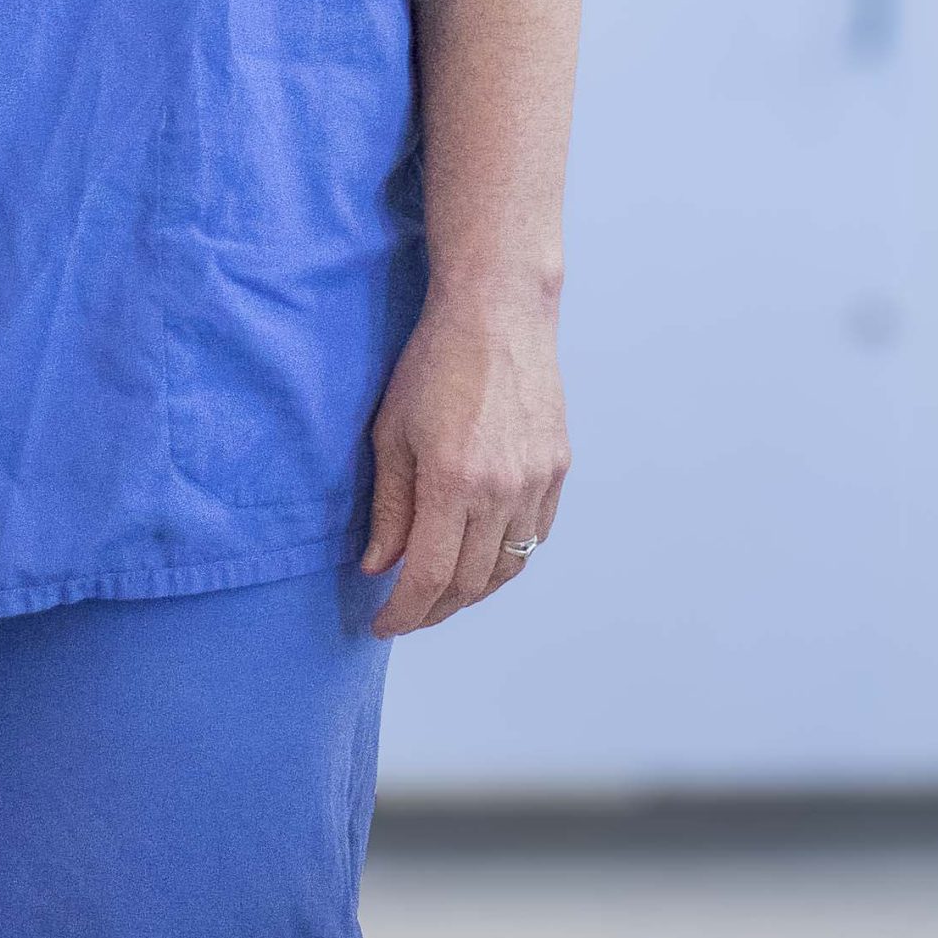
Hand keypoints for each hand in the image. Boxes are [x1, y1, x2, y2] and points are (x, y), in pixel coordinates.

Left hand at [361, 291, 567, 639]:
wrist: (499, 312)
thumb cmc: (434, 363)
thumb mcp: (391, 433)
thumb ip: (389, 506)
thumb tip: (380, 565)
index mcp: (454, 482)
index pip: (429, 576)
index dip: (404, 612)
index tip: (383, 625)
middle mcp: (503, 490)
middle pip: (471, 583)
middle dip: (434, 610)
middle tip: (407, 613)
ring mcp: (537, 482)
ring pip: (508, 566)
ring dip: (472, 591)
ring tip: (441, 593)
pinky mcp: (558, 469)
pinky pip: (535, 536)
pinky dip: (506, 558)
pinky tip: (480, 556)